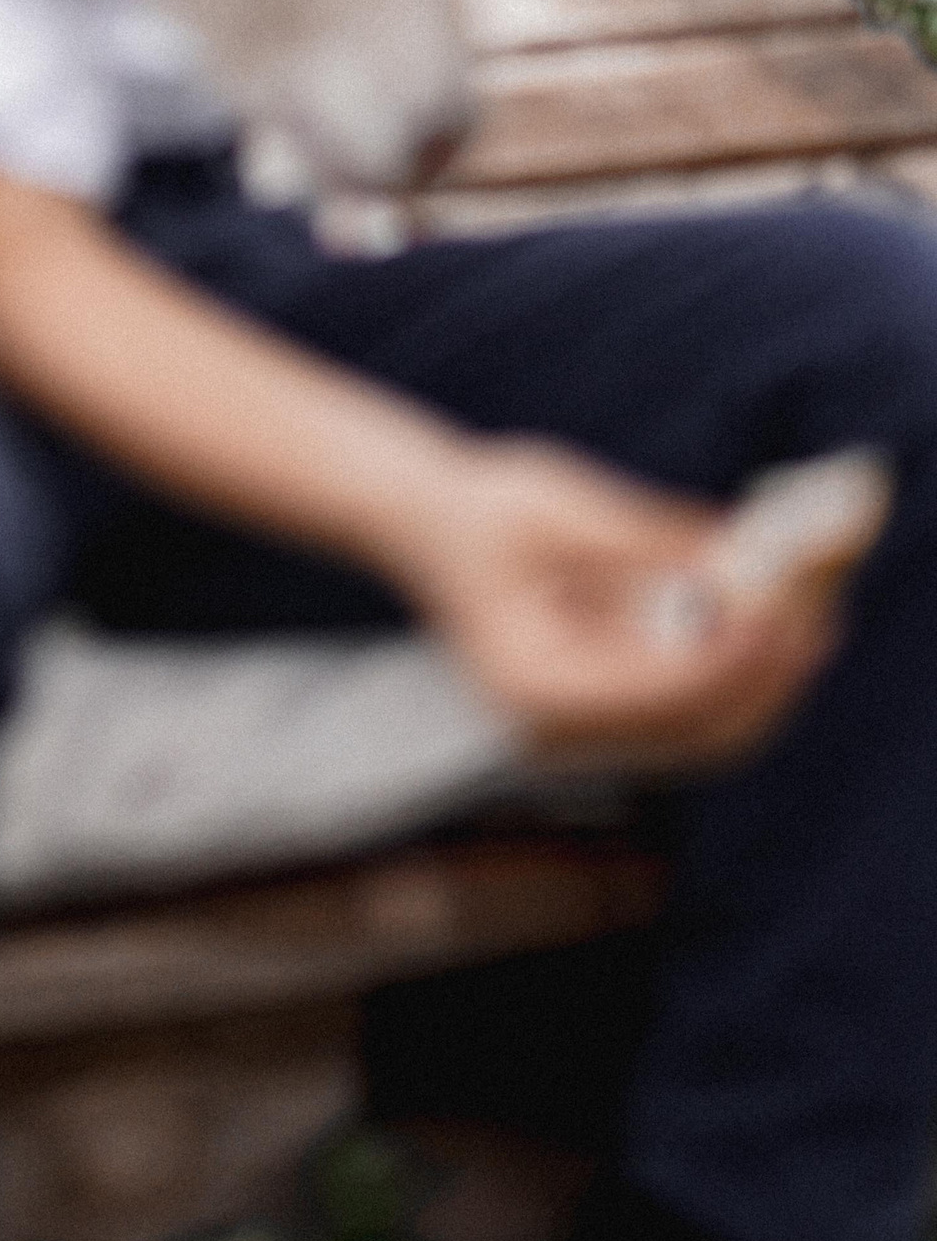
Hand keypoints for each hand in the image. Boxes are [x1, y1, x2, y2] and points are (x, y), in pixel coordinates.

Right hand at [397, 437, 837, 767]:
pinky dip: (734, 672)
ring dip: (760, 679)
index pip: (660, 693)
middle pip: (696, 731)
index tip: (778, 610)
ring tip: (806, 619)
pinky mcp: (607, 711)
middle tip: (813, 619)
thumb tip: (738, 561)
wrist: (428, 523)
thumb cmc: (482, 509)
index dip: (729, 656)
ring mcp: (585, 731)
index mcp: (535, 688)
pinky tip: (765, 625)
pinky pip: (691, 708)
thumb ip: (652, 541)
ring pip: (704, 730)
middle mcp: (560, 732)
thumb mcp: (564, 508)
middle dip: (763, 677)